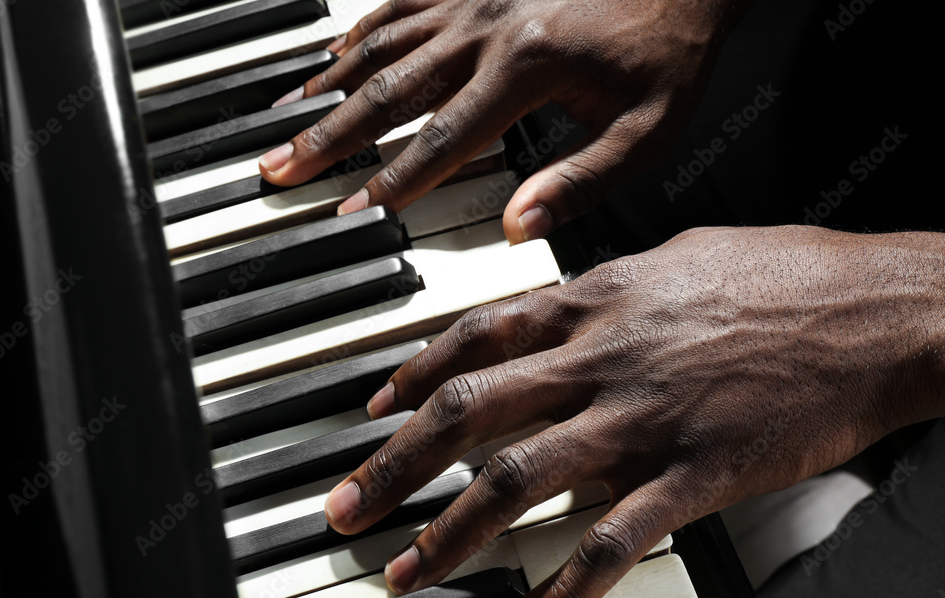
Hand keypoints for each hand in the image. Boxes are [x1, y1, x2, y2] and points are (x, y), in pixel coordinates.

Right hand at [259, 0, 748, 242]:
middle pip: (388, 92)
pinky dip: (360, 32)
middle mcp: (485, 27)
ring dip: (329, 83)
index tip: (346, 211)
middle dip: (327, 136)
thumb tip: (516, 228)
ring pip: (382, 43)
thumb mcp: (644, 130)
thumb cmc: (666, 49)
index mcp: (525, 69)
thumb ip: (579, 182)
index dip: (390, 182)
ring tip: (287, 115)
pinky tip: (333, 53)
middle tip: (279, 165)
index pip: (441, 142)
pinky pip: (399, 2)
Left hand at [323, 225, 944, 597]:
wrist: (879, 312)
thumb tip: (566, 302)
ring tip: (405, 569)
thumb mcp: (681, 256)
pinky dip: (560, 590)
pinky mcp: (693, 476)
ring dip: (449, 531)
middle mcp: (604, 356)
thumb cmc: (789, 276)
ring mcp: (643, 419)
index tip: (378, 410)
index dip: (416, 374)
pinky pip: (609, 544)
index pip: (478, 335)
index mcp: (599, 299)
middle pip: (470, 411)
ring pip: (517, 480)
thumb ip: (609, 286)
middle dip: (395, 463)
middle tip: (348, 504)